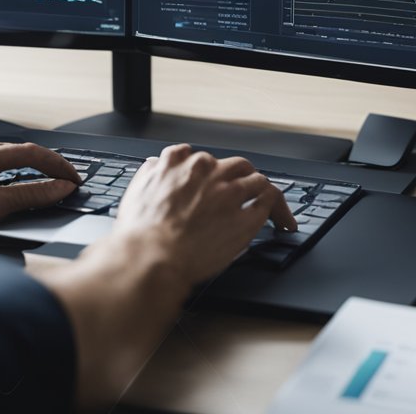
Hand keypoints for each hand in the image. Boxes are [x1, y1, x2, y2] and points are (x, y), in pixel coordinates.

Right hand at [113, 143, 295, 284]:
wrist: (151, 257)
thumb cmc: (140, 233)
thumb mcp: (136, 191)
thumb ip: (150, 174)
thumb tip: (154, 166)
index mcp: (180, 163)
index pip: (202, 158)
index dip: (210, 172)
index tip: (212, 181)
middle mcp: (207, 172)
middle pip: (237, 164)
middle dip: (243, 177)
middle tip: (246, 191)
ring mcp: (229, 193)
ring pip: (258, 180)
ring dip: (263, 191)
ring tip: (271, 204)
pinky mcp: (245, 218)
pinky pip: (268, 203)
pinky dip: (276, 208)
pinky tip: (279, 217)